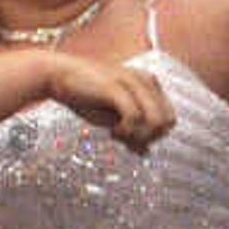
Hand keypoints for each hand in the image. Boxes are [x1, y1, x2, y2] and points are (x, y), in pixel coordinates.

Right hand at [48, 50, 172, 148]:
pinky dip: (127, 131)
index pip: (170, 118)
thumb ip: (132, 131)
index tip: (132, 138)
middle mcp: (146, 81)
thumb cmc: (86, 96)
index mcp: (149, 83)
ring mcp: (132, 83)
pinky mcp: (116, 88)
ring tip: (120, 135)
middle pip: (168, 122)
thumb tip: (146, 153)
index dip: (154, 135)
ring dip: (140, 136)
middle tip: (127, 138)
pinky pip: (136, 118)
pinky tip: (113, 132)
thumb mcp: (113, 116)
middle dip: (150, 137)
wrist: (58, 75)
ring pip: (157, 121)